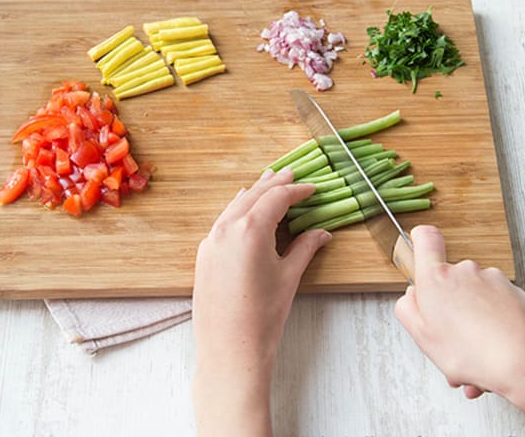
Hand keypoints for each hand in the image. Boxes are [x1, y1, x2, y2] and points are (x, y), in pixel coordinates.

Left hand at [192, 167, 331, 436]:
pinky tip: (243, 210)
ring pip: (234, 206)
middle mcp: (226, 229)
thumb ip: (305, 248)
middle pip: (253, 195)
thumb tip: (321, 233)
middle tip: (290, 173)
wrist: (229, 350)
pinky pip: (222, 222)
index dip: (297, 190)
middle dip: (273, 184)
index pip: (277, 198)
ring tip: (267, 182)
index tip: (311, 188)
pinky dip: (236, 210)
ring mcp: (211, 241)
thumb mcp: (289, 278)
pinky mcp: (203, 255)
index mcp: (250, 229)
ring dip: (253, 193)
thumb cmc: (263, 316)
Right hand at [395, 225, 524, 435]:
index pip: (426, 238)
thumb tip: (412, 295)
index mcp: (437, 279)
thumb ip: (408, 309)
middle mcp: (465, 271)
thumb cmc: (473, 353)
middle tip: (451, 333)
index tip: (418, 245)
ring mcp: (492, 279)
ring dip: (472, 316)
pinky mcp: (514, 291)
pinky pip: (495, 303)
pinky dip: (493, 321)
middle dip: (449, 303)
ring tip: (475, 349)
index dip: (420, 239)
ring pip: (474, 293)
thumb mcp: (422, 337)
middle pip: (449, 277)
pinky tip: (494, 347)